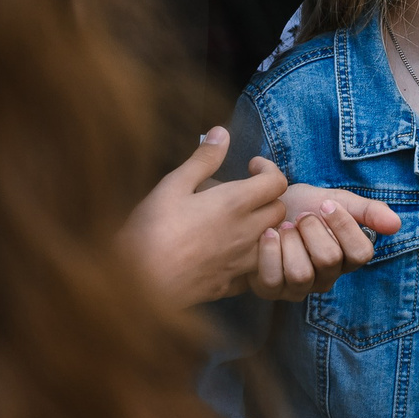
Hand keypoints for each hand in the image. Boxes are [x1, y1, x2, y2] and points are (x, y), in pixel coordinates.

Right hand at [122, 128, 290, 308]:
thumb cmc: (152, 229)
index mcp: (235, 204)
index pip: (278, 182)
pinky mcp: (230, 285)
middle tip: (246, 193)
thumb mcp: (173, 185)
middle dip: (269, 197)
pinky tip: (229, 254)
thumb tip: (222, 132)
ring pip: (272, 242)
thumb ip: (203, 159)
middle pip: (280, 211)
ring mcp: (241, 262)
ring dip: (264, 229)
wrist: (138, 283)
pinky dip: (249, 259)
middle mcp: (247, 233)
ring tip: (239, 222)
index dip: (269, 170)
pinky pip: (253, 271)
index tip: (250, 167)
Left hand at [247, 187, 399, 301]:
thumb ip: (368, 211)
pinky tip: (269, 234)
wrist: (264, 207)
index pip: (361, 253)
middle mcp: (326, 278)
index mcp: (347, 258)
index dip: (344, 226)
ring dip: (291, 241)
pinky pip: (273, 279)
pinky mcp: (271, 290)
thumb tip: (397, 224)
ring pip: (301, 274)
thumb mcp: (338, 200)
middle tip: (302, 216)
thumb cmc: (303, 206)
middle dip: (312, 229)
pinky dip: (270, 251)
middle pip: (329, 260)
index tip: (325, 204)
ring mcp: (299, 288)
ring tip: (285, 226)